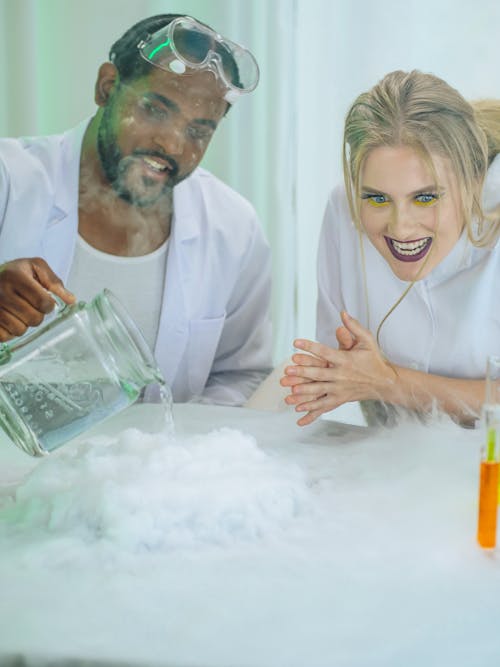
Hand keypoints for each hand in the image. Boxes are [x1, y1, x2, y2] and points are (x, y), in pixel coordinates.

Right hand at [0, 257, 75, 340]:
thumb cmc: (15, 272)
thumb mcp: (35, 266)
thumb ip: (54, 282)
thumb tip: (71, 301)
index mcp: (16, 277)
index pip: (43, 302)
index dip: (48, 305)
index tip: (44, 301)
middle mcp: (2, 292)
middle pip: (34, 318)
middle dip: (37, 314)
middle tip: (30, 306)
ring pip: (20, 330)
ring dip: (24, 324)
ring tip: (19, 313)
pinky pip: (6, 336)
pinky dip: (10, 332)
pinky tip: (9, 320)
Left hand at [280, 311, 396, 425]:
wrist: (385, 382)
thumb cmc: (374, 359)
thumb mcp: (367, 340)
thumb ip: (354, 326)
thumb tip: (343, 312)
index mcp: (346, 359)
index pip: (324, 351)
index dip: (309, 346)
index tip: (295, 342)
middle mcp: (341, 375)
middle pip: (319, 373)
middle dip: (302, 372)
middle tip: (287, 370)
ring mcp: (340, 388)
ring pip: (319, 390)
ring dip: (304, 391)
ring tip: (290, 390)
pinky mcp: (340, 399)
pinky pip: (324, 405)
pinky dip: (312, 408)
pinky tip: (298, 409)